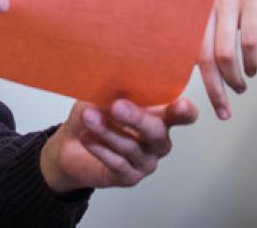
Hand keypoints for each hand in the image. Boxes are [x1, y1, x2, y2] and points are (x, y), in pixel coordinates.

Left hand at [40, 97, 197, 191]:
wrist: (72, 144)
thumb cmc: (96, 112)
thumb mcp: (104, 94)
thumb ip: (117, 89)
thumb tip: (119, 78)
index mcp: (160, 114)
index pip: (182, 115)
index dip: (184, 112)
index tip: (180, 106)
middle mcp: (158, 139)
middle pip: (156, 131)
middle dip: (137, 118)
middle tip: (116, 106)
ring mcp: (146, 160)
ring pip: (131, 147)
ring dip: (108, 130)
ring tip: (89, 117)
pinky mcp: (130, 177)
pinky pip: (117, 163)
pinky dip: (100, 148)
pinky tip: (87, 137)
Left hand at [196, 0, 256, 118]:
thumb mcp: (216, 6)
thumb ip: (206, 31)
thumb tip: (194, 68)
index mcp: (197, 9)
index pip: (189, 51)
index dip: (195, 81)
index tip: (207, 102)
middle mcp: (208, 4)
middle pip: (204, 56)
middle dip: (215, 89)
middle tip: (224, 109)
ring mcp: (230, 0)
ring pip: (225, 52)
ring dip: (233, 78)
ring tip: (240, 87)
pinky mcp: (252, 0)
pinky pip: (250, 39)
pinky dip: (252, 61)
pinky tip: (253, 69)